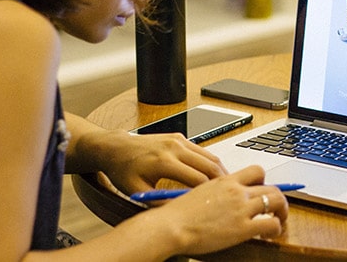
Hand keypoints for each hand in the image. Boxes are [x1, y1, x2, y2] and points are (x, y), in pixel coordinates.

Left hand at [96, 131, 228, 193]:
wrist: (117, 147)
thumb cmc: (124, 169)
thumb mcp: (138, 191)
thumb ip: (160, 202)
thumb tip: (181, 211)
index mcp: (164, 162)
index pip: (198, 179)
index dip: (209, 193)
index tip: (215, 203)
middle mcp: (174, 147)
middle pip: (209, 165)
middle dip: (222, 181)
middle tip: (230, 194)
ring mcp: (178, 140)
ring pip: (209, 156)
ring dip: (220, 170)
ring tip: (225, 185)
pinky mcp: (180, 137)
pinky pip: (202, 150)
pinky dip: (211, 162)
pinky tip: (213, 174)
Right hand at [156, 165, 288, 254]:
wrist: (171, 226)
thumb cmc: (177, 214)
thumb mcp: (198, 192)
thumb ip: (215, 191)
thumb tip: (220, 198)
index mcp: (225, 181)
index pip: (256, 171)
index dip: (264, 181)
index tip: (263, 190)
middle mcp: (237, 191)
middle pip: (271, 187)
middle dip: (278, 198)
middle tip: (276, 209)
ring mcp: (241, 208)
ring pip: (277, 201)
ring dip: (282, 212)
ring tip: (278, 221)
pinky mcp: (243, 227)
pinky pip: (272, 223)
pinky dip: (276, 228)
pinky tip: (269, 235)